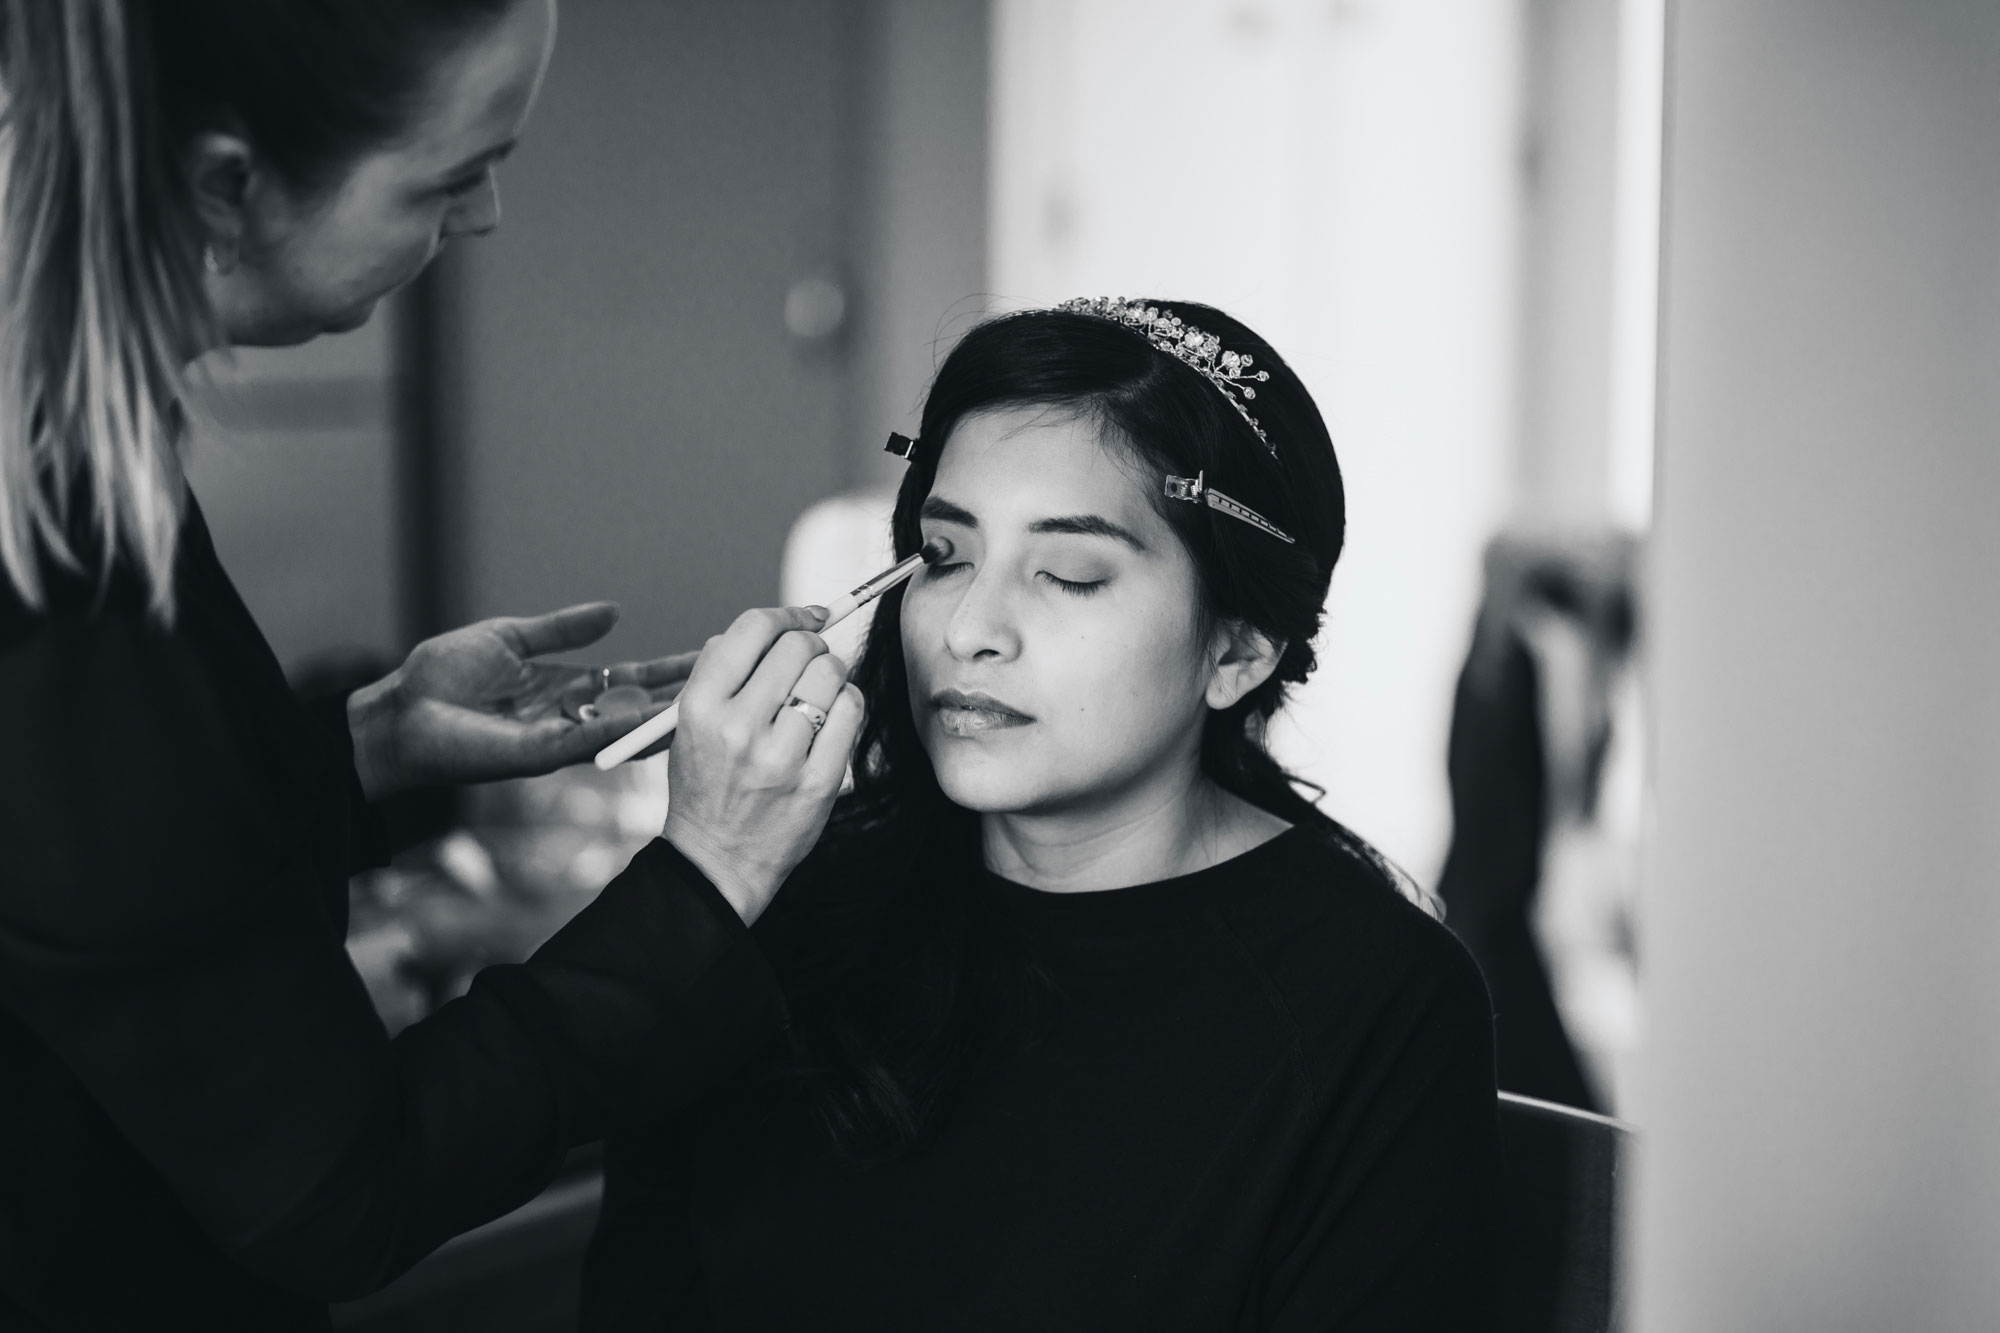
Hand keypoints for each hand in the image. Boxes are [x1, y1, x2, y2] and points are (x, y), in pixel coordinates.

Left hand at [347, 602, 694, 799]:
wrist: (395, 715)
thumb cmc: (439, 680)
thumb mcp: (510, 640)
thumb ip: (563, 629)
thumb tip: (613, 611)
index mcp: (571, 691)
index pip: (638, 681)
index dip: (678, 669)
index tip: (720, 651)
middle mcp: (574, 718)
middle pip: (646, 707)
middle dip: (692, 694)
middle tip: (744, 676)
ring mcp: (561, 739)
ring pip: (630, 729)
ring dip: (672, 716)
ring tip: (720, 699)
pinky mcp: (539, 754)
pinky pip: (592, 740)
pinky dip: (626, 729)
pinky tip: (661, 718)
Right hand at [661, 606, 863, 924]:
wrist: (716, 861)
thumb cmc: (706, 783)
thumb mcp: (689, 724)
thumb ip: (724, 671)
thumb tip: (779, 623)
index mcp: (699, 706)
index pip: (753, 629)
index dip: (786, 614)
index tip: (804, 616)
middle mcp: (738, 728)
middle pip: (798, 647)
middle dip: (812, 643)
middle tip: (811, 659)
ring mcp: (781, 757)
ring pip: (830, 674)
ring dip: (832, 673)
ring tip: (818, 694)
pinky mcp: (817, 782)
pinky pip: (850, 712)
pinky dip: (847, 704)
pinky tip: (831, 718)